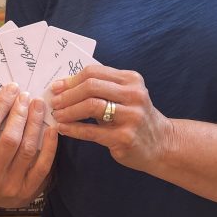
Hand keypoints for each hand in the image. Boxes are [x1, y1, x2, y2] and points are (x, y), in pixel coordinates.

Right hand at [0, 83, 57, 208]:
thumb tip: (9, 100)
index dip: (2, 103)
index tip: (12, 90)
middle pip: (10, 137)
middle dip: (21, 112)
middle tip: (27, 96)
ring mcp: (10, 185)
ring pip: (27, 149)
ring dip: (35, 123)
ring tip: (38, 106)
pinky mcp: (26, 192)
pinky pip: (42, 166)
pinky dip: (49, 146)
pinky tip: (51, 130)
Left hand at [50, 65, 174, 172]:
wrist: (161, 144)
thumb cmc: (135, 118)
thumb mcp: (125, 96)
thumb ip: (102, 88)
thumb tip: (64, 86)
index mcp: (131, 80)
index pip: (94, 72)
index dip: (71, 80)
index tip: (57, 87)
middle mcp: (134, 95)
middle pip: (91, 86)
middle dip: (68, 94)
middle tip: (54, 102)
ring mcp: (131, 116)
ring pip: (91, 106)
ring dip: (69, 111)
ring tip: (57, 115)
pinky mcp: (125, 137)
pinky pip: (92, 131)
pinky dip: (73, 129)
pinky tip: (63, 128)